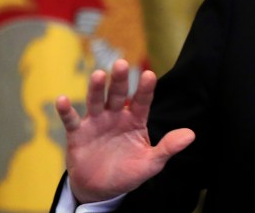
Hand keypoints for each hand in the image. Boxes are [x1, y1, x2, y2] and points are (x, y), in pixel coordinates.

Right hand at [55, 59, 194, 202]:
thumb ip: (168, 147)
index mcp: (136, 119)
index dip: (146, 89)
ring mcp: (96, 122)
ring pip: (96, 101)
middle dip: (120, 80)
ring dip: (96, 89)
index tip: (150, 75)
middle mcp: (116, 115)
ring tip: (98, 75)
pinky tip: (62, 100)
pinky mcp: (78, 133)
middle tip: (121, 64)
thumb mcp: (151, 163)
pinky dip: (66, 110)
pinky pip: (71, 120)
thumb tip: (191, 135)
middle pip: (118, 94)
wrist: (101, 189)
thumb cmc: (128, 172)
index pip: (142, 101)